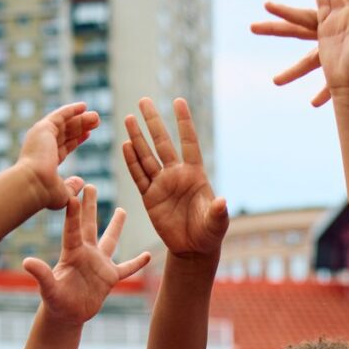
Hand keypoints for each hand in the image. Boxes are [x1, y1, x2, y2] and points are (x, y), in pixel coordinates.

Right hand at [18, 102, 101, 209]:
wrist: (33, 184)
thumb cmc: (45, 193)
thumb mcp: (62, 193)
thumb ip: (71, 186)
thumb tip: (81, 181)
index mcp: (45, 161)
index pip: (63, 147)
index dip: (76, 140)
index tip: (87, 134)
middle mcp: (42, 146)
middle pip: (65, 133)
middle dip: (80, 127)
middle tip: (95, 121)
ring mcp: (41, 136)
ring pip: (64, 123)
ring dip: (80, 118)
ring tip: (96, 116)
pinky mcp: (43, 128)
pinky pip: (60, 115)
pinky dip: (71, 110)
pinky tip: (83, 106)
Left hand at [22, 181, 151, 326]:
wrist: (67, 315)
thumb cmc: (55, 302)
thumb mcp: (49, 289)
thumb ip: (42, 274)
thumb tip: (27, 262)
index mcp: (72, 254)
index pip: (73, 230)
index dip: (73, 214)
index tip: (73, 194)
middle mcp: (86, 254)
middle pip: (89, 225)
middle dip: (89, 205)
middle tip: (89, 185)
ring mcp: (99, 264)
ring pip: (110, 240)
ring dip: (116, 226)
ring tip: (122, 209)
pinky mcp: (110, 277)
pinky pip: (127, 268)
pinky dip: (137, 263)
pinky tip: (148, 254)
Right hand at [122, 97, 228, 256]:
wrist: (193, 248)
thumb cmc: (209, 233)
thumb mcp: (216, 223)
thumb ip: (218, 212)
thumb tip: (222, 202)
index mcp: (195, 175)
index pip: (189, 143)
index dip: (184, 123)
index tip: (178, 101)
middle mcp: (176, 174)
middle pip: (162, 143)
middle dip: (153, 122)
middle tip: (143, 100)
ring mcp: (161, 184)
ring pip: (147, 156)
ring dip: (138, 137)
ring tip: (129, 118)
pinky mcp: (149, 197)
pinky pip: (139, 176)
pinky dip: (132, 162)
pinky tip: (126, 145)